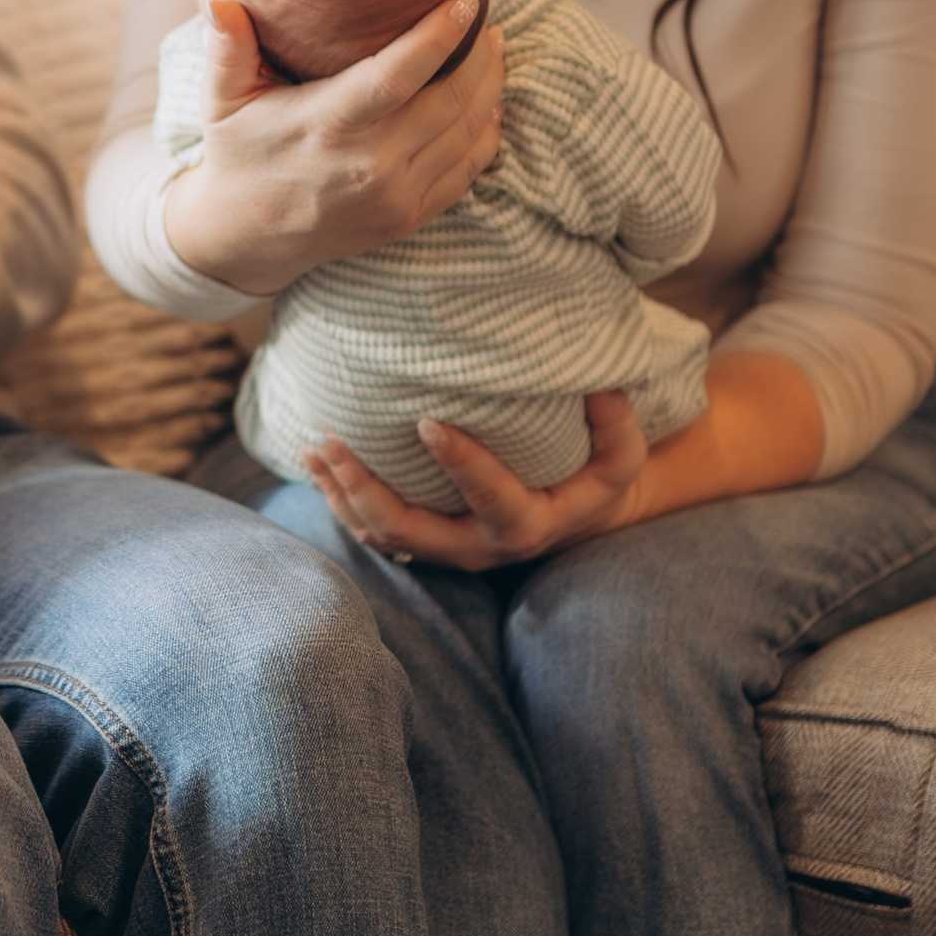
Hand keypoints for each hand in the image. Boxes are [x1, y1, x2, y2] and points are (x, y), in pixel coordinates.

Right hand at [162, 0, 504, 301]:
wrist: (246, 236)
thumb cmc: (239, 153)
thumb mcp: (222, 100)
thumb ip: (226, 47)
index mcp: (326, 125)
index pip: (397, 76)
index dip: (438, 36)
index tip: (466, 1)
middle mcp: (367, 164)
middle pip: (449, 101)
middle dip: (480, 56)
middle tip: (487, 23)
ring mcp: (393, 197)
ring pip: (467, 133)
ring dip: (490, 89)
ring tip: (494, 53)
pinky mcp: (408, 218)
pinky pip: (467, 171)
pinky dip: (487, 134)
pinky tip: (490, 104)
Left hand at [303, 392, 645, 572]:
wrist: (576, 519)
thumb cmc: (594, 480)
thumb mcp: (622, 460)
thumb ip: (616, 426)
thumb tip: (598, 385)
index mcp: (525, 526)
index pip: (491, 497)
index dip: (460, 464)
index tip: (426, 421)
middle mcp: (476, 548)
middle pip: (408, 530)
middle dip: (364, 490)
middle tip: (332, 442)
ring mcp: (444, 550)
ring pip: (380, 535)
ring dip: (341, 494)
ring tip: (313, 448)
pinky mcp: (423, 544)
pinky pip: (372, 531)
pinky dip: (340, 500)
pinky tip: (315, 464)